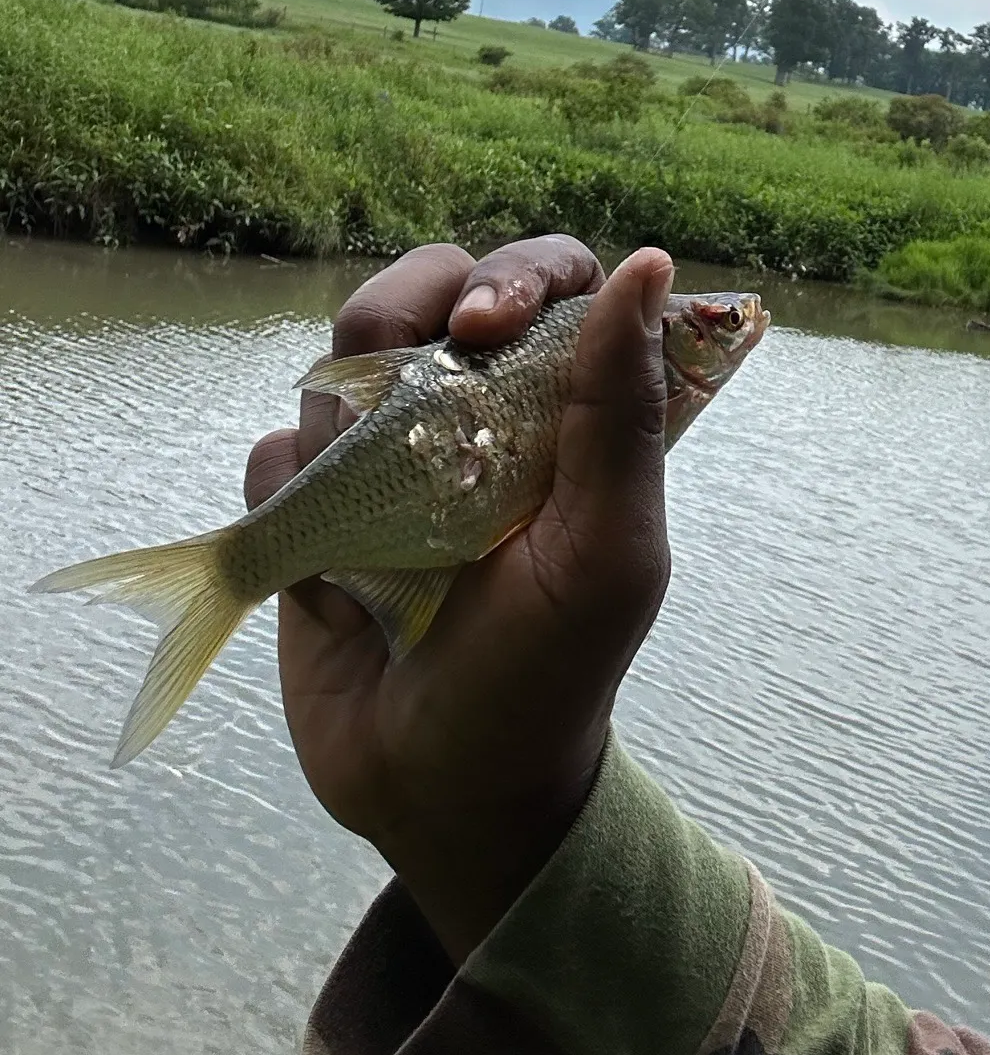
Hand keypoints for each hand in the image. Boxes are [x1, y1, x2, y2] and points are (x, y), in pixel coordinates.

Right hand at [244, 235, 674, 963]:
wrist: (440, 788)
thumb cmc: (543, 678)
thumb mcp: (606, 553)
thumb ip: (621, 415)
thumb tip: (648, 266)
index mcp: (569, 420)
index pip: (554, 285)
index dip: (519, 276)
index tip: (482, 326)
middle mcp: (482, 421)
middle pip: (431, 290)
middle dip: (402, 322)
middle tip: (401, 409)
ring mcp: (393, 460)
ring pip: (339, 360)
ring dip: (344, 427)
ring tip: (377, 527)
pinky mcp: (316, 508)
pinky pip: (275, 451)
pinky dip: (290, 497)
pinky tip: (334, 574)